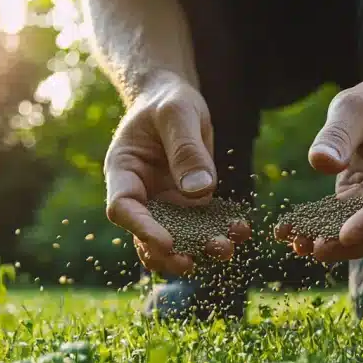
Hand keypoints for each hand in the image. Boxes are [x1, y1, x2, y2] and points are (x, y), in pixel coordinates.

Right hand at [104, 72, 251, 274]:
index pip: (123, 207)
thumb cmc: (168, 100)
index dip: (141, 229)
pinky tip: (240, 230)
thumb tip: (200, 191)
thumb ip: (186, 150)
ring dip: (197, 248)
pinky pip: (200, 223)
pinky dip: (218, 230)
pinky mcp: (187, 203)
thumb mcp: (178, 114)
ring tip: (225, 249)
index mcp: (123, 170)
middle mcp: (140, 193)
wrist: (174, 99)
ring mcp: (163, 201)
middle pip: (145, 234)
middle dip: (169, 253)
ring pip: (175, 236)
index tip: (167, 243)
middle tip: (192, 264)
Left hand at [275, 75, 362, 261]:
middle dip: (354, 243)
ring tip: (301, 246)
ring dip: (339, 245)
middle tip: (316, 250)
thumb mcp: (354, 106)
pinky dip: (328, 233)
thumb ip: (338, 133)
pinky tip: (299, 236)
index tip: (344, 235)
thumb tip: (320, 163)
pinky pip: (355, 225)